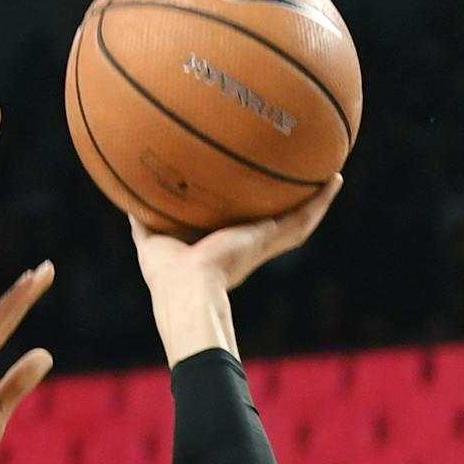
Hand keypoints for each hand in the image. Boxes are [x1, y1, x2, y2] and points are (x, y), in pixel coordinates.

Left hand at [131, 175, 342, 295]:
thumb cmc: (166, 274)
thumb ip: (142, 220)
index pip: (238, 228)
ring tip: (331, 176)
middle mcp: (246, 246)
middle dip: (286, 204)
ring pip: (295, 221)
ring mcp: (261, 244)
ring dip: (314, 200)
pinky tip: (335, 179)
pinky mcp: (270, 240)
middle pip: (273, 222)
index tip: (253, 196)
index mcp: (220, 248)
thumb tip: (129, 201)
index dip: (247, 214)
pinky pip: (301, 219)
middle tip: (301, 182)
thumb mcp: (150, 238)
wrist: (187, 288)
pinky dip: (320, 201)